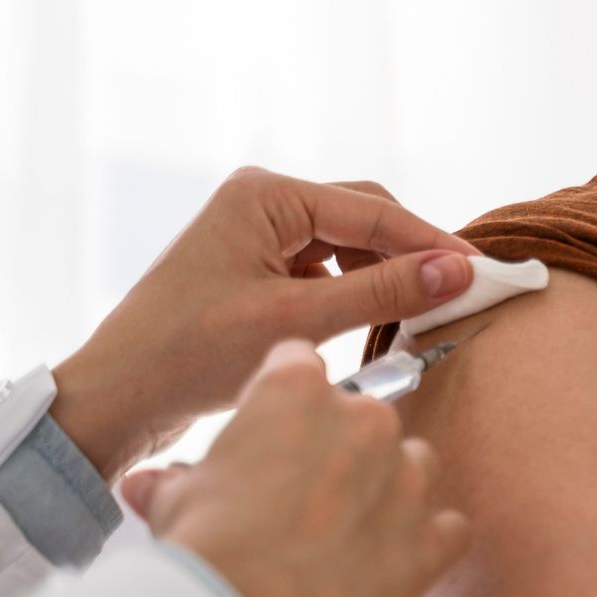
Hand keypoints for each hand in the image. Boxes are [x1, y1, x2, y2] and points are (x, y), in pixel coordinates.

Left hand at [51, 167, 478, 480]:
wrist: (112, 401)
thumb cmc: (187, 356)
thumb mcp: (295, 323)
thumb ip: (381, 293)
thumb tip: (459, 272)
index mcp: (264, 195)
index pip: (373, 212)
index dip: (433, 244)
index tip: (484, 275)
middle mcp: (261, 200)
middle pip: (365, 219)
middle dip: (411, 255)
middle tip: (462, 294)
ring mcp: (257, 234)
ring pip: (349, 246)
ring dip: (384, 276)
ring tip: (422, 313)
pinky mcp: (255, 268)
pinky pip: (325, 269)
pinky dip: (356, 292)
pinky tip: (373, 323)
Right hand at [121, 340, 471, 596]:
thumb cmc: (201, 540)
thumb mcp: (175, 498)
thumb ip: (175, 480)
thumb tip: (147, 484)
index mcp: (300, 389)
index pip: (301, 366)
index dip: (283, 402)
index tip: (272, 433)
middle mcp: (365, 419)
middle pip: (365, 417)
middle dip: (339, 450)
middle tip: (303, 498)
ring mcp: (406, 476)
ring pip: (415, 465)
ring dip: (389, 490)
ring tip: (348, 533)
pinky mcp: (430, 538)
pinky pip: (449, 528)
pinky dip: (427, 543)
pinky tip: (391, 564)